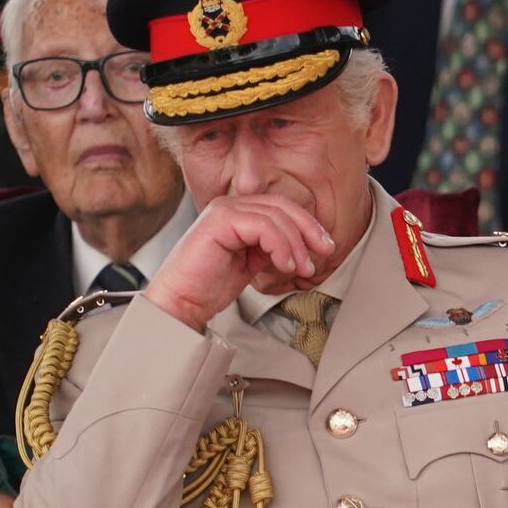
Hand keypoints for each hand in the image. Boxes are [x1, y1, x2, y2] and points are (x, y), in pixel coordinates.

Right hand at [144, 194, 333, 331]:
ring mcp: (223, 210)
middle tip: (322, 253)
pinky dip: (280, 244)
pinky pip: (262, 225)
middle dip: (308, 231)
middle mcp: (230, 206)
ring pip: (276, 216)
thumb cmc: (211, 285)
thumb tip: (304, 246)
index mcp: (238, 212)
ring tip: (300, 267)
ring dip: (295, 244)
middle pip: (283, 206)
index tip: (324, 246)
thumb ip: (273, 247)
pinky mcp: (219, 220)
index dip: (308, 225)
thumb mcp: (254, 262)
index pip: (282, 208)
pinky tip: (283, 264)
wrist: (183, 301)